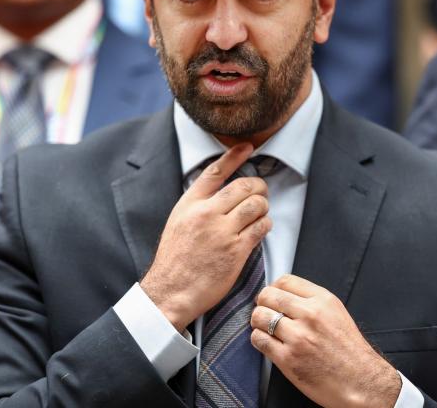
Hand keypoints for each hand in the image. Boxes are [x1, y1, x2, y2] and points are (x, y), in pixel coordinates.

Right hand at [141, 143, 270, 330]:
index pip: (215, 171)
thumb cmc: (174, 259)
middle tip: (261, 192)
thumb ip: (197, 204)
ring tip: (260, 212)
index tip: (247, 147)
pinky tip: (261, 227)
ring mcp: (222, 232)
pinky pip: (261, 227)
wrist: (171, 291)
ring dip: (264, 206)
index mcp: (189, 204)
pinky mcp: (236, 251)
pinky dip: (265, 225)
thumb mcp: (178, 222)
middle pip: (244, 186)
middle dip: (258, 186)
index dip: (234, 156)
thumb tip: (218, 190)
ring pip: (256, 205)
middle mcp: (206, 213)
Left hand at [251, 275, 401, 407]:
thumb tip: (284, 295)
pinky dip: (258, 339)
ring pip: (260, 317)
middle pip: (268, 296)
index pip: (285, 281)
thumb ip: (312, 301)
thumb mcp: (336, 313)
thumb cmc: (349, 351)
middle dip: (262, 303)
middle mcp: (310, 315)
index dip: (273, 288)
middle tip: (264, 311)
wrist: (361, 382)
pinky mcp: (288, 359)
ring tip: (264, 328)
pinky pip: (259, 340)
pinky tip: (266, 342)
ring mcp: (298, 337)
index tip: (272, 296)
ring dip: (258, 322)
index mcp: (323, 301)